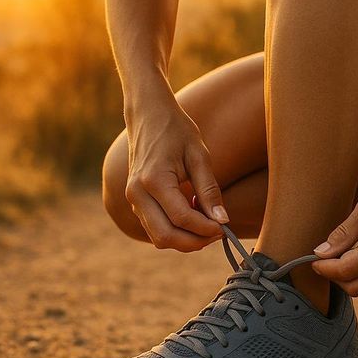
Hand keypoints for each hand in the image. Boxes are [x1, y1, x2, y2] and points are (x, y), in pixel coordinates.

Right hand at [124, 99, 227, 251]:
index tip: (225, 227)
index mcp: (153, 180)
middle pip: (166, 236)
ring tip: (207, 223)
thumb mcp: (199, 155)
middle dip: (195, 242)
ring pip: (159, 237)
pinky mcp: (135, 201)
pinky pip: (154, 227)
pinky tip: (193, 215)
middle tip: (218, 232)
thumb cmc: (176, 130)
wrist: (148, 115)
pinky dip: (175, 230)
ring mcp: (132, 199)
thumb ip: (209, 190)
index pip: (182, 219)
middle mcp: (137, 193)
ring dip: (185, 239)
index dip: (206, 228)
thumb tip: (223, 220)